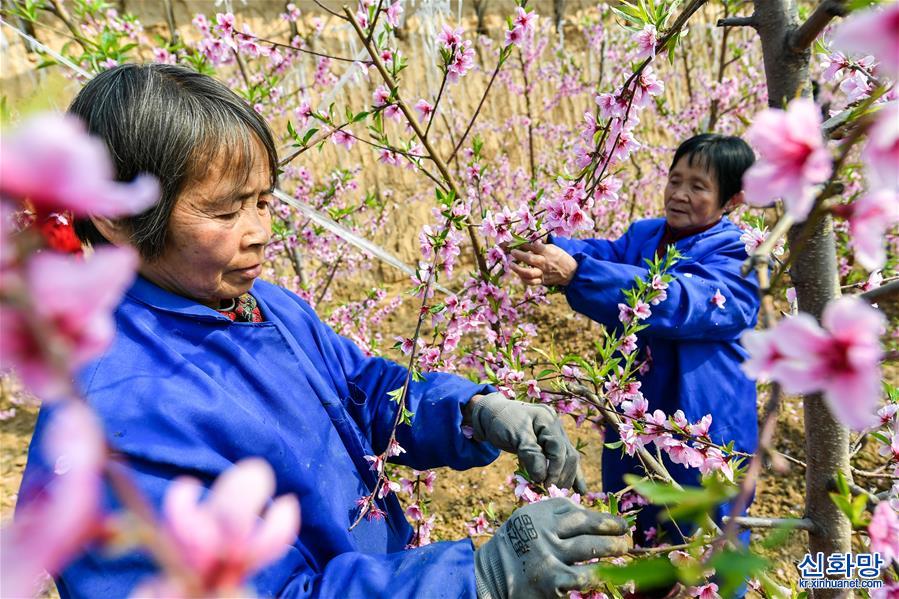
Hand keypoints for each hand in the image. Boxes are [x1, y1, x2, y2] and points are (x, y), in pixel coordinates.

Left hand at [469, 393, 585, 492]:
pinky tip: (580, 490)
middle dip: (562, 476)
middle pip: (568, 455)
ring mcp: (555, 435)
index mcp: (548, 420)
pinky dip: (570, 474)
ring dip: (567, 478)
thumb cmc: (501, 422)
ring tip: (563, 496)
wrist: (491, 415)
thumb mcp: (514, 435)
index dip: (555, 470)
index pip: (559, 449)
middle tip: (552, 493)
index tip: (546, 486)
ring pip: (569, 459)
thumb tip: (543, 477)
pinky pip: (563, 460)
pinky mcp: (550, 444)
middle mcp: (556, 426)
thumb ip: (530, 454)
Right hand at [474, 498, 631, 598]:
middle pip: (585, 530)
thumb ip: (555, 515)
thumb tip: (593, 515)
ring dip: (609, 550)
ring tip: (621, 550)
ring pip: (588, 551)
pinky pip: (581, 578)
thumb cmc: (517, 546)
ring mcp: (547, 559)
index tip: (620, 524)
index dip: (603, 519)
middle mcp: (542, 534)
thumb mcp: (528, 520)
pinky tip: (603, 575)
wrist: (489, 577)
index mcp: (538, 516)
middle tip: (626, 538)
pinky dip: (595, 576)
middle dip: (611, 533)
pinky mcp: (551, 583)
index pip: (578, 514)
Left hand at [508, 241, 577, 286]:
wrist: (570, 271)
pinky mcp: (542, 281)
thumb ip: (541, 244)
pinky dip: (523, 279)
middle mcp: (544, 262)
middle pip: (529, 259)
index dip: (522, 243)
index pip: (533, 246)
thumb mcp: (553, 247)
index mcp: (547, 251)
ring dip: (518, 269)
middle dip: (519, 255)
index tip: (515, 242)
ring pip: (529, 273)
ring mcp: (542, 273)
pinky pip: (531, 282)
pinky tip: (519, 274)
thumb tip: (531, 237)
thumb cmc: (559, 257)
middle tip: (512, 252)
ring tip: (511, 264)